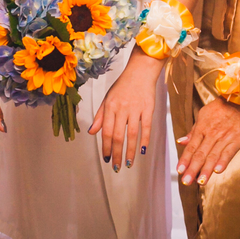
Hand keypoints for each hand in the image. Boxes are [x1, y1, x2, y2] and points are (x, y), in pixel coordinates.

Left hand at [88, 50, 162, 169]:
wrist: (140, 71)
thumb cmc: (122, 85)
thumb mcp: (107, 98)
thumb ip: (100, 116)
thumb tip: (91, 131)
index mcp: (110, 107)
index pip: (105, 131)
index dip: (105, 147)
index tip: (106, 158)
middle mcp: (121, 109)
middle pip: (118, 136)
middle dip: (116, 154)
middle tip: (116, 167)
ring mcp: (135, 109)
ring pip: (132, 134)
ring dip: (130, 151)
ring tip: (129, 163)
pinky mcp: (148, 108)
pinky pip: (146, 127)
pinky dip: (144, 140)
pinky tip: (142, 151)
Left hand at [175, 97, 239, 186]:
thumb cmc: (221, 108)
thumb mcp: (203, 115)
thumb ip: (193, 130)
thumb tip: (181, 141)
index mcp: (202, 128)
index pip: (191, 147)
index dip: (185, 159)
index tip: (179, 170)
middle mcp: (212, 134)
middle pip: (200, 153)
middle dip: (192, 168)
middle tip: (186, 181)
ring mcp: (224, 138)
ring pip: (213, 155)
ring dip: (206, 170)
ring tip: (200, 181)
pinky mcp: (237, 140)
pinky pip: (229, 152)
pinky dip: (223, 161)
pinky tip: (218, 171)